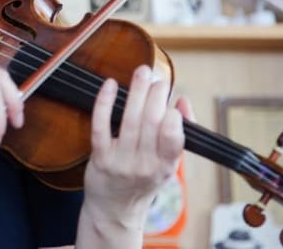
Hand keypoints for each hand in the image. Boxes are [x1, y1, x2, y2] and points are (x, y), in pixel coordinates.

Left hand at [82, 64, 193, 226]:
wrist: (114, 209)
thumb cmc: (143, 180)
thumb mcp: (168, 163)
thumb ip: (180, 133)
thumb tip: (182, 102)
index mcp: (165, 166)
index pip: (173, 139)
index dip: (174, 116)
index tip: (174, 97)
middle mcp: (144, 165)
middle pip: (151, 122)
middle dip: (156, 94)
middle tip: (158, 78)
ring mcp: (120, 161)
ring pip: (130, 120)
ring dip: (136, 91)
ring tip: (142, 72)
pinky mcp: (100, 157)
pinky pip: (101, 125)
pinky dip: (105, 102)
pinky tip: (111, 85)